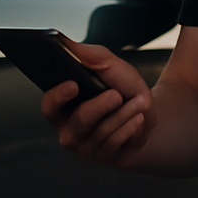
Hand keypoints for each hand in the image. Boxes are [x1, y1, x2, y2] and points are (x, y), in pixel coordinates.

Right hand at [41, 37, 153, 167]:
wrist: (147, 111)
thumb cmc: (122, 87)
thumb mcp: (108, 65)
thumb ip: (86, 53)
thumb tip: (61, 40)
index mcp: (62, 107)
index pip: (50, 106)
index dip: (58, 96)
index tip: (73, 84)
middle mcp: (69, 130)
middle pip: (78, 122)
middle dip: (98, 107)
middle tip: (114, 94)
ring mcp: (86, 147)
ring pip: (100, 133)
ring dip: (122, 115)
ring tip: (138, 102)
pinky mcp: (105, 158)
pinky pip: (114, 144)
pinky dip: (129, 128)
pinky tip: (139, 119)